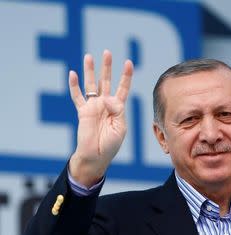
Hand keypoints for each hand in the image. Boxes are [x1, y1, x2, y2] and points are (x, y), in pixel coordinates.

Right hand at [68, 50, 133, 186]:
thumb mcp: (120, 127)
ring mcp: (93, 107)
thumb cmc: (111, 144)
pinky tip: (73, 74)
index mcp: (118, 108)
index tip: (128, 62)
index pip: (123, 88)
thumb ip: (117, 111)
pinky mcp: (82, 112)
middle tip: (107, 52)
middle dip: (107, 67)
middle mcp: (105, 104)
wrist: (96, 156)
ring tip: (89, 56)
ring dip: (90, 71)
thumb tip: (106, 98)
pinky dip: (74, 86)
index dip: (126, 76)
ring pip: (91, 85)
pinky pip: (77, 96)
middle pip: (106, 81)